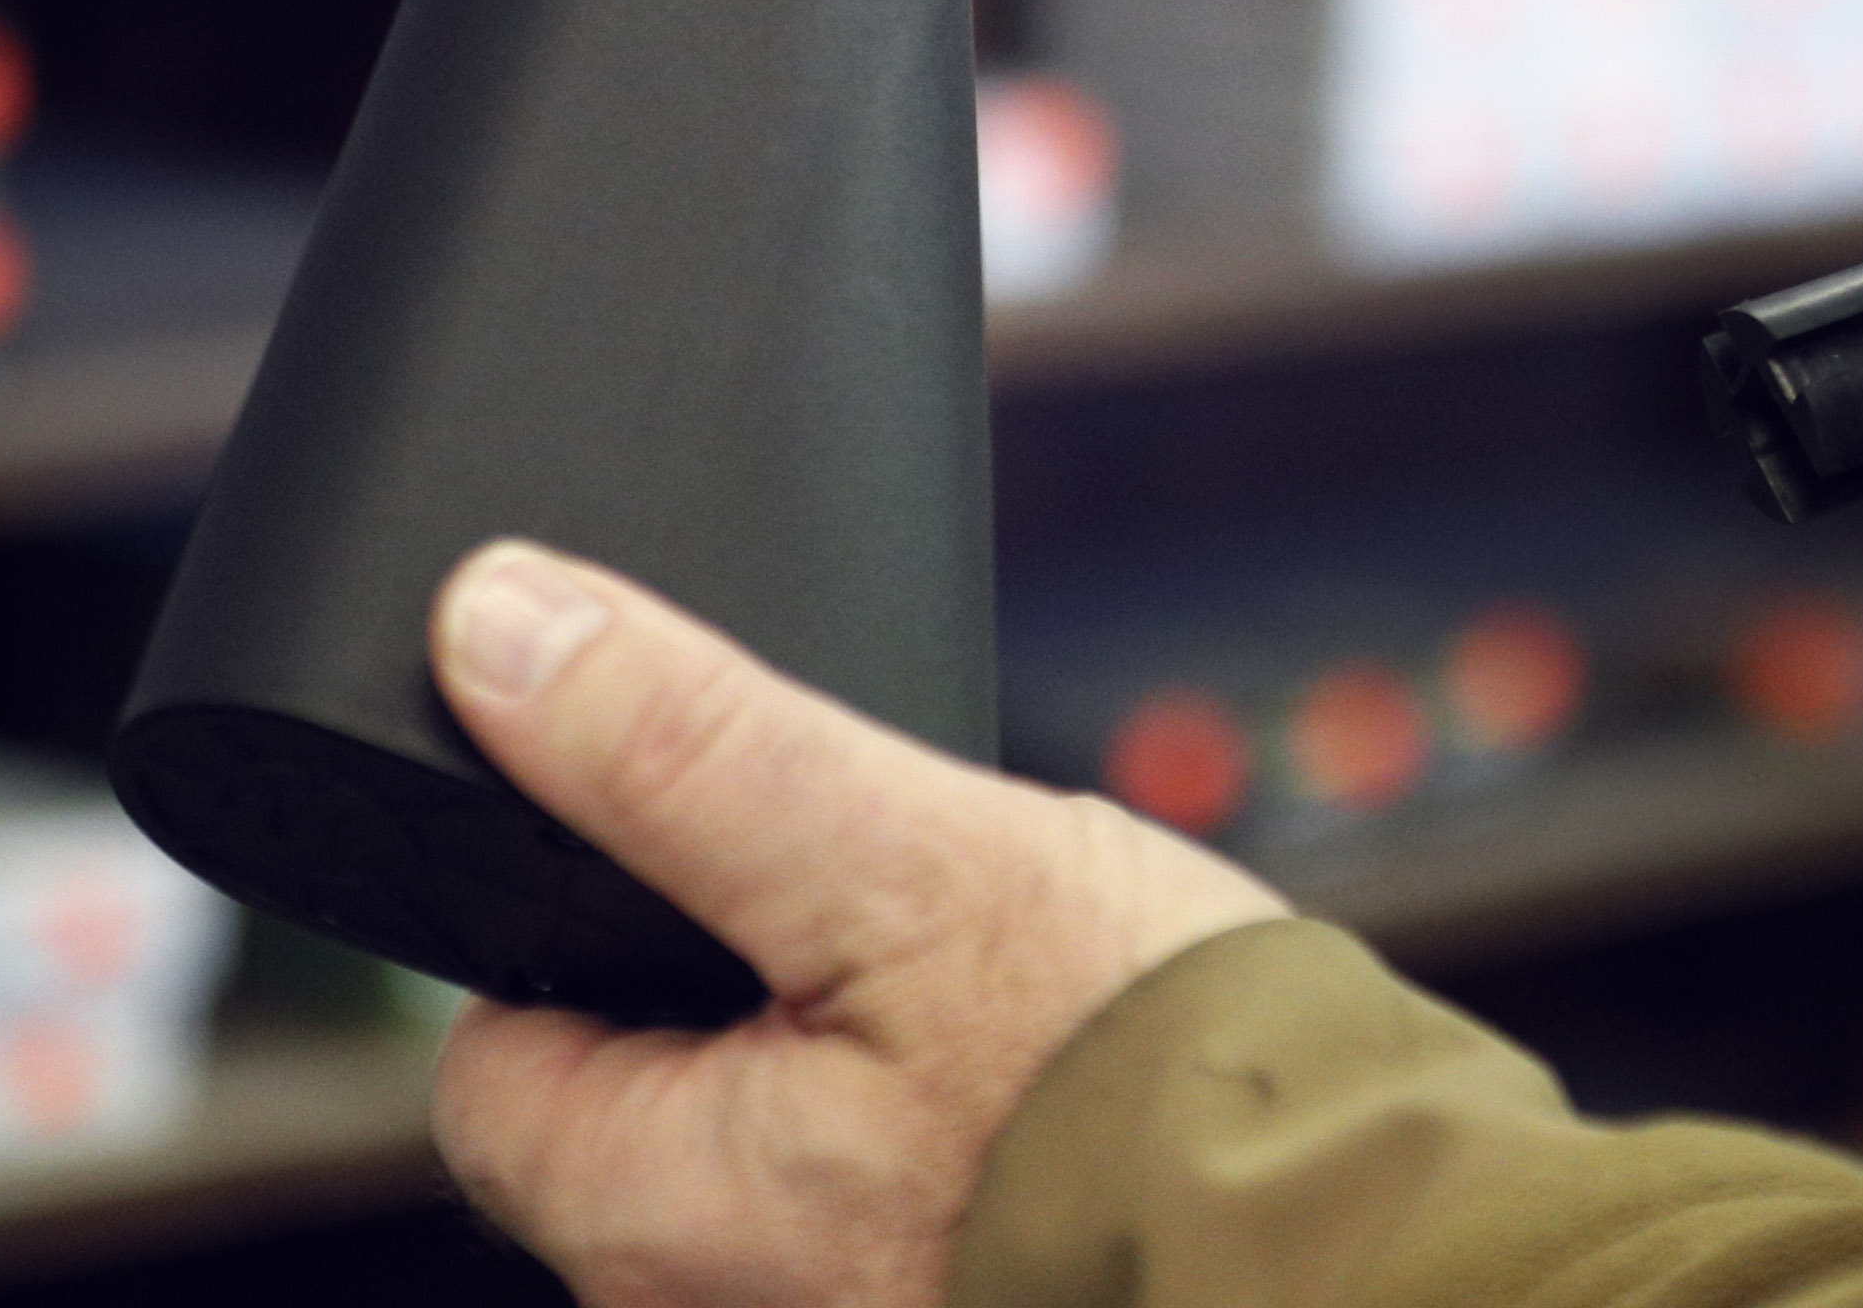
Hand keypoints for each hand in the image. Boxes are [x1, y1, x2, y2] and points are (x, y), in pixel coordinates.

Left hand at [424, 541, 1288, 1307]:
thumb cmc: (1144, 1075)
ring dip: (865, 1077)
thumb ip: (688, 748)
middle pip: (643, 1106)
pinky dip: (948, 1150)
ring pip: (778, 1158)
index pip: (502, 1044)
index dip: (599, 918)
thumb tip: (497, 627)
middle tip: (917, 944)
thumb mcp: (907, 857)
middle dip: (760, 1000)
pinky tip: (1045, 1099)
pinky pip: (885, 1213)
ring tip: (1006, 1022)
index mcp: (641, 1217)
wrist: (1365, 1236)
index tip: (739, 872)